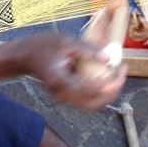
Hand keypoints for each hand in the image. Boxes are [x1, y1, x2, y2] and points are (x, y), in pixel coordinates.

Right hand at [7, 31, 126, 111]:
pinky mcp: (66, 95)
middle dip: (112, 92)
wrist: (24, 54)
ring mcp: (63, 97)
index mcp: (60, 81)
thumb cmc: (43, 45)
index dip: (108, 82)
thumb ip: (88, 50)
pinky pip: (86, 99)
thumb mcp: (66, 41)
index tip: (120, 68)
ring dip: (107, 94)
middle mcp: (61, 94)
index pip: (89, 89)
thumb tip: (109, 58)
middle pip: (92, 104)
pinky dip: (99, 92)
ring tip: (118, 76)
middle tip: (122, 74)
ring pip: (90, 105)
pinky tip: (107, 76)